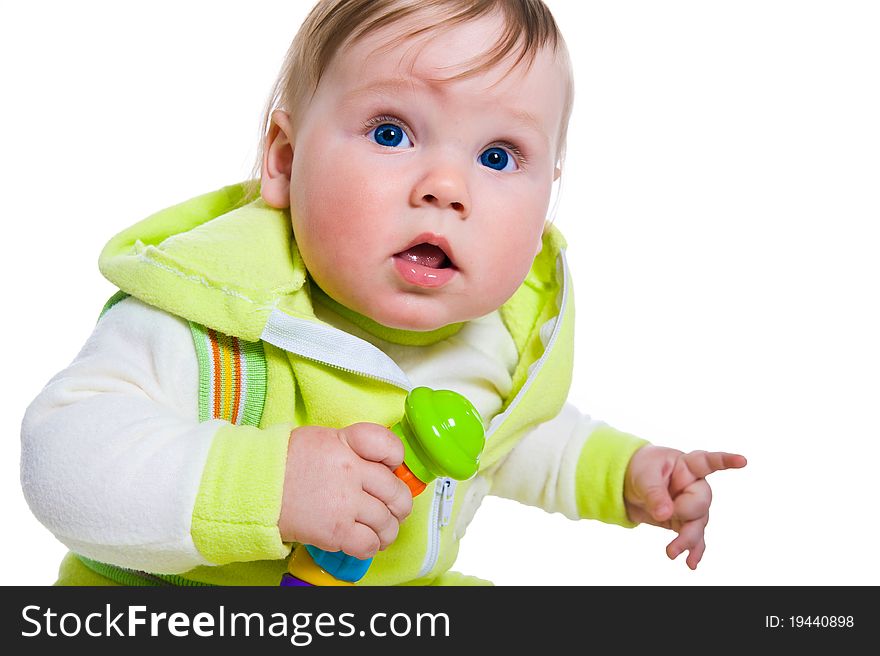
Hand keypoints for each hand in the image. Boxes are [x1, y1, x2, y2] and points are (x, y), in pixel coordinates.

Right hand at [278, 423, 412, 559]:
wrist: (253, 486)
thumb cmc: (284, 463)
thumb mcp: (322, 440)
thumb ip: (351, 448)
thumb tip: (378, 465)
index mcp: (346, 442)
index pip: (389, 446)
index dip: (397, 459)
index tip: (392, 468)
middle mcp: (350, 470)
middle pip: (394, 490)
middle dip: (399, 505)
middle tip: (394, 510)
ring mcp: (344, 502)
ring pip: (386, 521)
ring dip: (387, 531)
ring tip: (381, 532)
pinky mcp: (336, 530)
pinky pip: (369, 543)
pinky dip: (371, 547)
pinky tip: (364, 542)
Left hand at [624, 446, 746, 568]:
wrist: (628, 484)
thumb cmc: (641, 471)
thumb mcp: (643, 477)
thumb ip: (655, 494)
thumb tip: (666, 514)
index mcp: (687, 466)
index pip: (708, 462)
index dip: (726, 461)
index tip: (742, 461)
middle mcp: (694, 486)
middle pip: (701, 504)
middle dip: (684, 512)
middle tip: (663, 512)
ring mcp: (691, 505)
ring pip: (698, 525)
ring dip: (686, 540)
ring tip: (671, 553)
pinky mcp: (684, 521)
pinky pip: (694, 538)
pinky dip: (692, 550)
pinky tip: (691, 562)